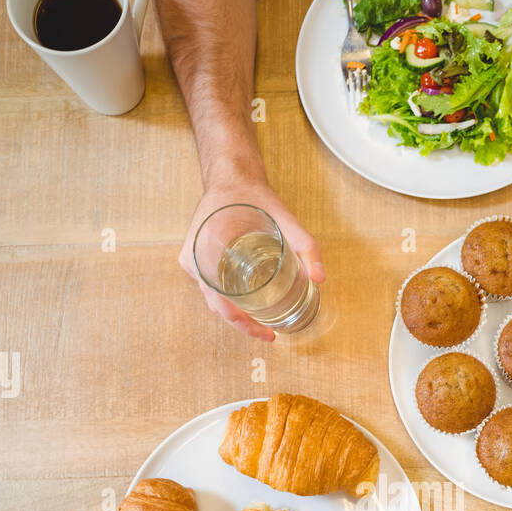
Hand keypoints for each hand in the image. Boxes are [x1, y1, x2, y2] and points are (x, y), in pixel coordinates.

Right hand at [179, 178, 324, 341]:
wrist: (231, 176)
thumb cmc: (253, 197)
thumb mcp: (285, 219)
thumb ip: (306, 247)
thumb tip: (320, 278)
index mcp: (207, 253)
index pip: (222, 304)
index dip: (244, 325)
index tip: (266, 334)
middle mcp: (194, 260)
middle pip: (217, 306)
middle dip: (243, 323)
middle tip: (268, 333)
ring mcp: (191, 260)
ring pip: (213, 297)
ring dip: (235, 311)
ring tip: (260, 323)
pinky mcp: (193, 258)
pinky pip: (210, 284)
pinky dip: (227, 296)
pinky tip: (246, 303)